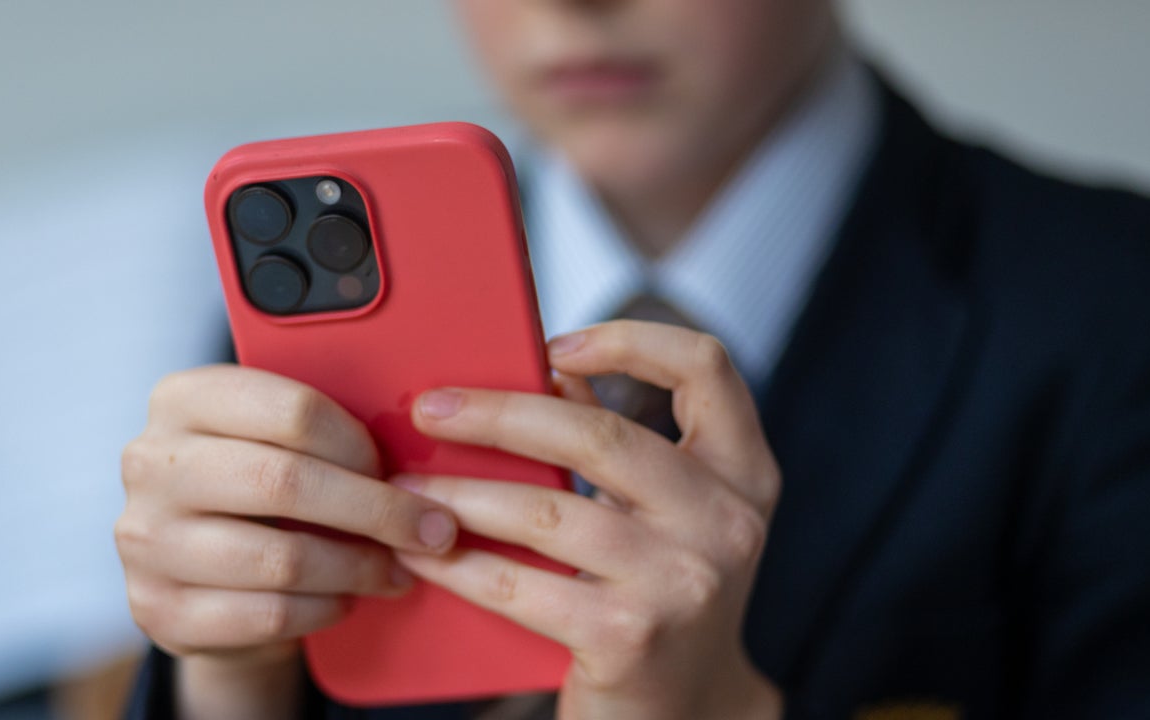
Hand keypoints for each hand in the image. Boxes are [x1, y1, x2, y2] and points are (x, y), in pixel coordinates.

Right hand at [115, 365, 457, 719]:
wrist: (198, 573)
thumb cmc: (259, 490)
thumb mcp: (274, 441)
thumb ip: (321, 431)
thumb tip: (416, 448)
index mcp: (184, 398)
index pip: (290, 408)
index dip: (358, 443)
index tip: (397, 470)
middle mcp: (150, 464)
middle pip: (285, 481)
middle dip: (375, 510)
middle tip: (431, 530)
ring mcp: (145, 540)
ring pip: (281, 557)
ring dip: (357, 568)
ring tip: (396, 569)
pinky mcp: (158, 609)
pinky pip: (267, 613)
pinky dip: (323, 609)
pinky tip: (345, 599)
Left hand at [394, 321, 782, 719]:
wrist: (686, 713)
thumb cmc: (663, 596)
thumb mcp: (668, 515)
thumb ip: (620, 447)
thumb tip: (540, 378)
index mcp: (742, 472)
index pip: (705, 366)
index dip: (628, 339)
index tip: (555, 346)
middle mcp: (725, 521)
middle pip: (597, 434)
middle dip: (497, 414)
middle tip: (431, 408)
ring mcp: (681, 580)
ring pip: (545, 510)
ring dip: (459, 495)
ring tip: (407, 487)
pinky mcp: (630, 636)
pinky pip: (521, 585)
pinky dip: (460, 565)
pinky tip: (423, 553)